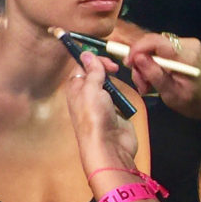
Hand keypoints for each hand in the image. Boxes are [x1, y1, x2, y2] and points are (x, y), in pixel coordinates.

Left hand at [65, 51, 137, 172]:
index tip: (104, 58)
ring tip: (120, 83)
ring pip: (108, 85)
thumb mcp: (91, 89)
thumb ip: (92, 71)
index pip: (81, 66)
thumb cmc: (95, 118)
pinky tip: (124, 97)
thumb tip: (86, 54)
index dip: (92, 59)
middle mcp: (87, 96)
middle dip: (105, 68)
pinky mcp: (115, 112)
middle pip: (95, 74)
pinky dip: (123, 96)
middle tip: (115, 68)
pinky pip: (119, 98)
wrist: (110, 147)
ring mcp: (102, 104)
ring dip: (115, 82)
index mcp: (76, 89)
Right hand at [124, 33, 200, 120]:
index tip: (128, 64)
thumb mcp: (172, 95)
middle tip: (142, 85)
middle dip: (141, 63)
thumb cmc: (197, 102)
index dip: (136, 49)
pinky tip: (158, 79)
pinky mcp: (186, 48)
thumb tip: (137, 58)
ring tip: (149, 86)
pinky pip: (163, 52)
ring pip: (155, 49)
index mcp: (185, 55)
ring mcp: (187, 44)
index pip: (154, 40)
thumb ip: (155, 75)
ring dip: (147, 66)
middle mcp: (187, 43)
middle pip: (152, 45)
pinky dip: (156, 65)